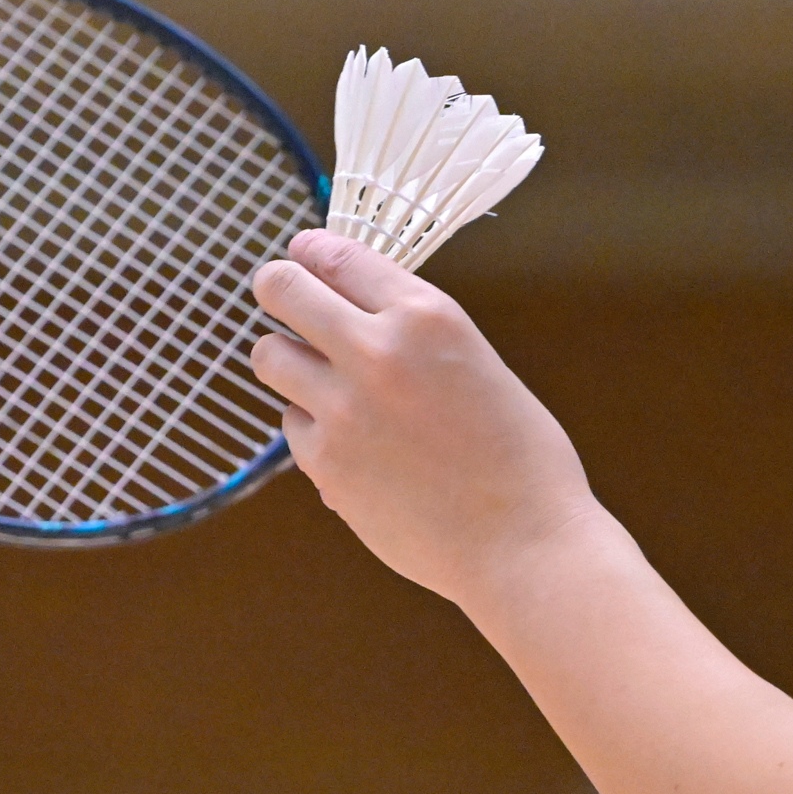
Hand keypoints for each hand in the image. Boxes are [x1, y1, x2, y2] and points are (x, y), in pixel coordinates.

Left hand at [250, 231, 600, 604]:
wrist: (523, 542)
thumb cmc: (520, 456)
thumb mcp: (477, 362)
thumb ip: (414, 334)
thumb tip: (353, 312)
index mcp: (426, 316)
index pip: (336, 255)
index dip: (309, 251)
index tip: (301, 255)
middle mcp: (376, 351)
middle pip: (282, 290)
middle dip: (278, 289)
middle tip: (282, 299)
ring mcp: (342, 409)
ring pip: (269, 356)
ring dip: (289, 360)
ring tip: (318, 379)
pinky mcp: (324, 462)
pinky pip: (292, 423)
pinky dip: (313, 428)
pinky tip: (355, 446)